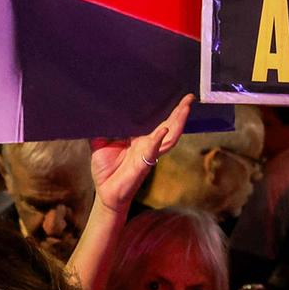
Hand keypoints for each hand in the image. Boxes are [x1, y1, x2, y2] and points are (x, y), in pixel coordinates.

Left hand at [90, 95, 192, 214]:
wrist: (105, 193)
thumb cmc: (105, 170)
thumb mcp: (100, 143)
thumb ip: (102, 129)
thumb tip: (99, 112)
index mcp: (140, 139)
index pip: (157, 121)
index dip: (168, 110)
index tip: (175, 96)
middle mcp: (148, 145)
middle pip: (169, 126)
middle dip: (180, 113)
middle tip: (189, 98)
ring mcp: (148, 155)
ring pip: (169, 138)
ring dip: (177, 123)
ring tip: (185, 109)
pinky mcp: (142, 165)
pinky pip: (153, 152)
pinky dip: (158, 140)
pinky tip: (164, 131)